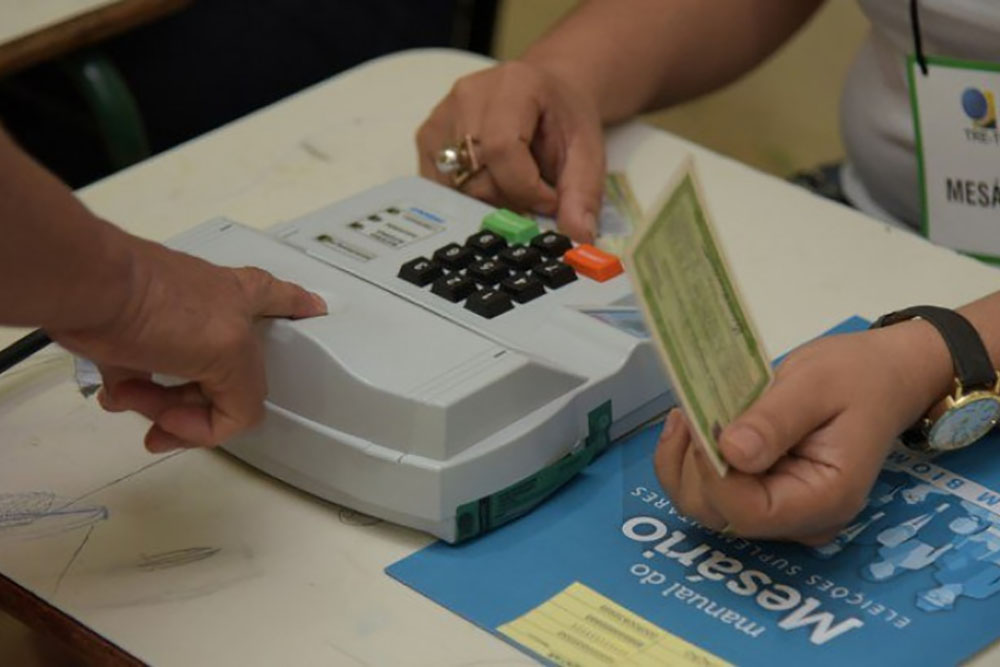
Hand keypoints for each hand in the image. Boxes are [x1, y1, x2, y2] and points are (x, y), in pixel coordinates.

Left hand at [50, 238, 325, 452]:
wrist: (88, 294)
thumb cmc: (162, 307)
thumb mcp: (229, 353)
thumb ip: (245, 394)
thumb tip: (233, 420)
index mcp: (246, 302)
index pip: (284, 302)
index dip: (300, 308)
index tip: (316, 312)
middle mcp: (213, 313)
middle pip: (225, 372)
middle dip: (203, 408)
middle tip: (177, 423)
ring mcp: (170, 328)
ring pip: (182, 384)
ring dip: (163, 406)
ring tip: (139, 401)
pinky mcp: (131, 340)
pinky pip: (142, 383)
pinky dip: (133, 396)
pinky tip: (121, 394)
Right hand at [416, 61, 604, 241]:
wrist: (545, 93)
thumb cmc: (563, 119)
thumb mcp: (587, 152)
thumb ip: (583, 194)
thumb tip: (578, 236)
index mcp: (512, 87)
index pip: (502, 149)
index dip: (526, 188)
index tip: (549, 200)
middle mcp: (468, 96)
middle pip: (475, 175)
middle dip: (509, 200)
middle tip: (535, 194)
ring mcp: (442, 117)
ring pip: (454, 187)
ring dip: (487, 201)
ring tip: (514, 184)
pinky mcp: (427, 138)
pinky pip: (441, 187)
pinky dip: (468, 197)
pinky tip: (491, 182)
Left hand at [653, 323, 952, 543]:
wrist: (880, 378)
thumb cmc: (856, 377)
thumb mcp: (816, 384)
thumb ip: (775, 420)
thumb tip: (730, 451)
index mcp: (826, 499)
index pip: (749, 511)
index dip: (713, 474)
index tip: (699, 424)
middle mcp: (802, 520)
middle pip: (721, 515)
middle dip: (692, 466)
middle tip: (688, 410)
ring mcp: (781, 513)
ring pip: (707, 508)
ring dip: (683, 463)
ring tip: (687, 413)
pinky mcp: (762, 496)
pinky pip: (713, 494)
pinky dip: (690, 462)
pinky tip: (690, 425)